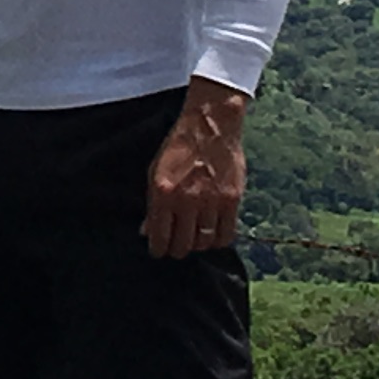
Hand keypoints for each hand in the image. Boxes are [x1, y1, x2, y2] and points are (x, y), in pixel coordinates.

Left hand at [143, 79, 249, 258]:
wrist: (210, 127)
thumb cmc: (178, 148)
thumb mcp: (155, 172)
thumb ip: (151, 205)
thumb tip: (146, 233)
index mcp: (163, 193)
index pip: (159, 238)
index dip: (158, 250)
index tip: (159, 251)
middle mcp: (187, 201)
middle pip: (182, 245)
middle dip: (177, 250)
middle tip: (176, 247)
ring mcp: (211, 201)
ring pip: (204, 243)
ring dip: (197, 245)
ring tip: (194, 238)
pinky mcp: (232, 200)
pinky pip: (226, 235)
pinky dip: (218, 241)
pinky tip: (212, 235)